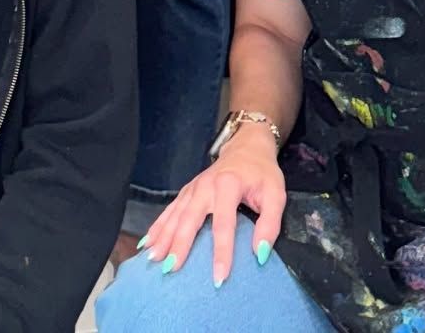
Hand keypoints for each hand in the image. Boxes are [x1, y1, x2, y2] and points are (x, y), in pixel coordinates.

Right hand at [140, 127, 285, 284]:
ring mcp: (193, 188)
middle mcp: (205, 186)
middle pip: (190, 219)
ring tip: (153, 259)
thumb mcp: (276, 194)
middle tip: (171, 270)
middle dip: (180, 245)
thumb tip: (259, 254)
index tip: (218, 278)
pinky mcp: (187, 191)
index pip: (224, 224)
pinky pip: (170, 210)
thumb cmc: (262, 173)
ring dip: (163, 237)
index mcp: (228, 186)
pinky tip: (148, 242)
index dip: (222, 252)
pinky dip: (158, 226)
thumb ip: (270, 224)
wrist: (246, 147)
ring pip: (175, 215)